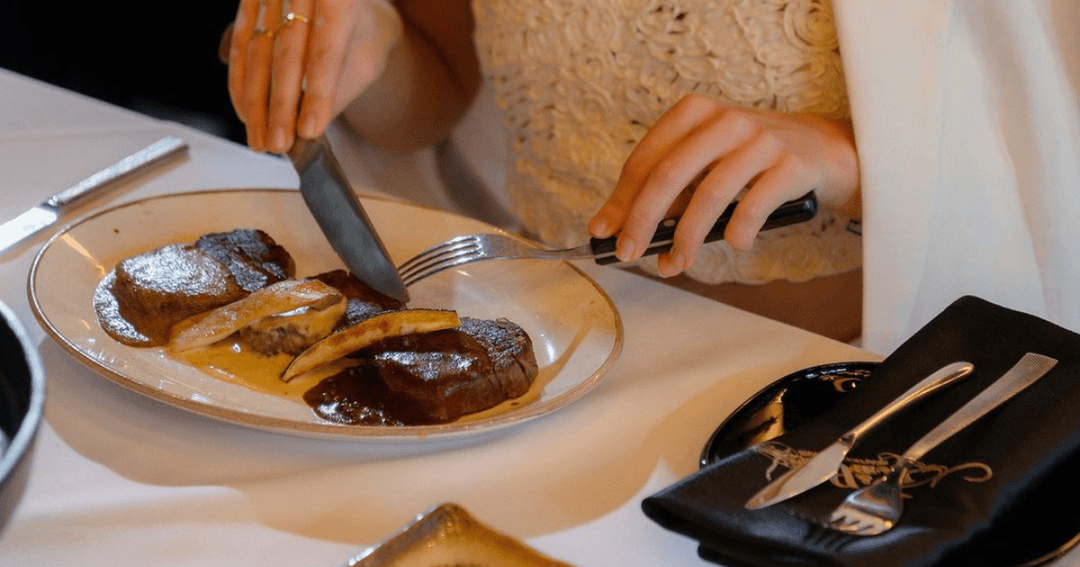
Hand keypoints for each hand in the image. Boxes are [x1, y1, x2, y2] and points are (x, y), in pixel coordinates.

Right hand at [225, 0, 402, 152]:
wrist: (353, 1)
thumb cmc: (365, 33)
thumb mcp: (368, 60)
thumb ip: (342, 89)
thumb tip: (307, 131)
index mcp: (340, 1)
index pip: (326, 52)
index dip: (317, 94)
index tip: (309, 131)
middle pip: (287, 54)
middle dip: (280, 106)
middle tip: (278, 145)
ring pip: (257, 53)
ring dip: (255, 103)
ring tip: (261, 141)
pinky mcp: (251, 1)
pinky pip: (240, 46)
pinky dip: (241, 85)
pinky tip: (247, 117)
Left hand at [588, 94, 859, 276]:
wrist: (827, 149)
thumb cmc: (753, 160)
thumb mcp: (708, 161)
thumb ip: (669, 187)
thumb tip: (618, 227)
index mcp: (695, 112)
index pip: (646, 159)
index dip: (621, 199)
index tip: (604, 232)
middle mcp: (725, 120)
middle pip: (669, 175)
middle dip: (642, 220)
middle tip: (628, 253)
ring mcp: (760, 140)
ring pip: (709, 195)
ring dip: (687, 237)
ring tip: (676, 263)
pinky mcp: (791, 164)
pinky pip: (754, 205)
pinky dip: (738, 232)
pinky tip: (735, 244)